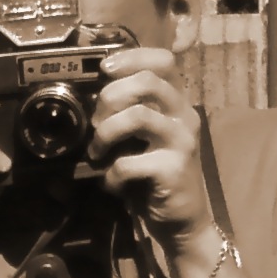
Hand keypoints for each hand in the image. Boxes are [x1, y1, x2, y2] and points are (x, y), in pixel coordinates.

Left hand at [89, 49, 214, 248]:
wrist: (181, 220)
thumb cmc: (156, 176)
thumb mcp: (145, 138)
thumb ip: (130, 112)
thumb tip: (92, 98)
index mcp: (177, 103)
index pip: (164, 61)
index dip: (132, 57)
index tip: (104, 69)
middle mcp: (185, 115)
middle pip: (148, 81)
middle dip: (111, 96)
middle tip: (96, 122)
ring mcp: (181, 142)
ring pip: (138, 116)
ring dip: (106, 133)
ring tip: (97, 152)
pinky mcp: (173, 170)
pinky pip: (129, 163)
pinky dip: (111, 174)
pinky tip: (112, 184)